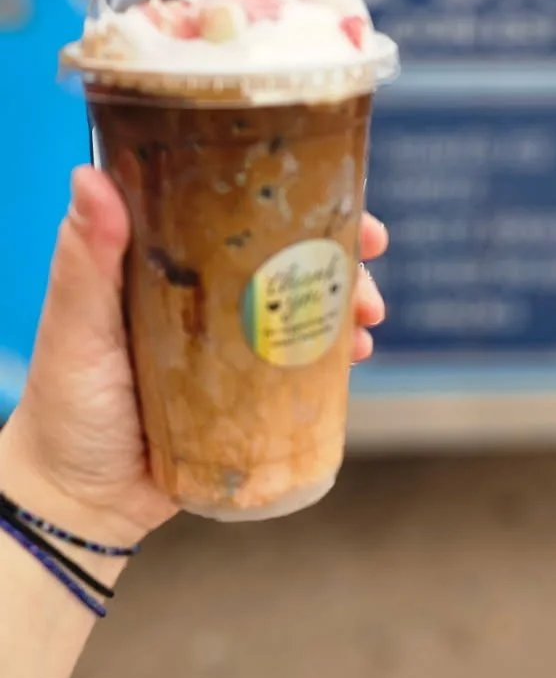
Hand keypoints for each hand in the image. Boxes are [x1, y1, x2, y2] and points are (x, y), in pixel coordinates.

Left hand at [3, 168, 387, 547]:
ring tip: (367, 317)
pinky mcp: (249, 391)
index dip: (287, 191)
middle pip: (283, 250)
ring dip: (346, 298)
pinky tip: (354, 356)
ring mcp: (230, 342)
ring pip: (302, 303)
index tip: (334, 185)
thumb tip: (90, 176)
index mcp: (164, 260)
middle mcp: (204, 293)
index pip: (233, 207)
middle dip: (339, 245)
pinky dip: (335, 354)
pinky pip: (302, 363)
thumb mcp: (75, 327)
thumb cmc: (63, 407)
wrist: (81, 501)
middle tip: (371, 251)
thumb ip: (84, 260)